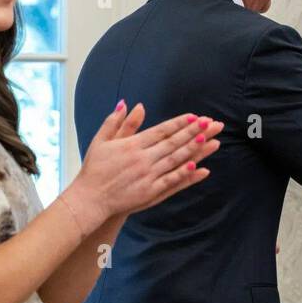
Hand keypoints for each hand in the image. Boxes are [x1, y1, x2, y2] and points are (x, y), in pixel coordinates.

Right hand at [60, 101, 222, 234]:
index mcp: (132, 145)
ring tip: (211, 140)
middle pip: (173, 143)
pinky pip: (171, 181)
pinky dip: (185, 174)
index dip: (179, 123)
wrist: (90, 198)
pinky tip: (199, 167)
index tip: (194, 116)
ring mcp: (147, 175)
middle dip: (194, 132)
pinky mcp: (149, 191)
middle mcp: (142, 158)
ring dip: (195, 150)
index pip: (161, 130)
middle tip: (210, 123)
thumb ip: (116, 122)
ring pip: (176, 160)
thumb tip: (127, 104)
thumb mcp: (101, 141)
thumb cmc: (94, 168)